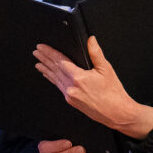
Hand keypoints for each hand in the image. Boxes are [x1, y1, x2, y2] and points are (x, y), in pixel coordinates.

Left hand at [35, 37, 152, 138]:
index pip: (60, 61)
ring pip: (54, 78)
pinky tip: (47, 75)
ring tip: (38, 62)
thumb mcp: (106, 69)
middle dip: (44, 59)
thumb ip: (96, 53)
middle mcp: (71, 87)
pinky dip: (52, 79)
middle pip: (54, 69)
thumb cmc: (113, 93)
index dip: (49, 52)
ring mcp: (69, 95)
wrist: (116, 112)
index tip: (41, 47)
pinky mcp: (70, 101)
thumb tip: (90, 40)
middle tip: (36, 52)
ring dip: (45, 69)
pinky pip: (58, 86)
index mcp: (79, 77)